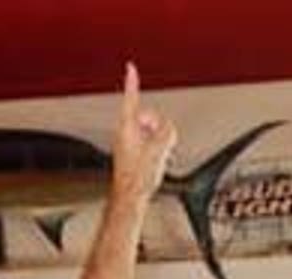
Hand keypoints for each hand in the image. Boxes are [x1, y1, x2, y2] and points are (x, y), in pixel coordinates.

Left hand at [111, 64, 176, 205]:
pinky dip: (156, 148)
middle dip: (157, 125)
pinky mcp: (132, 154)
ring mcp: (128, 143)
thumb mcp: (159, 149)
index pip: (131, 98)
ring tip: (156, 158)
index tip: (130, 67)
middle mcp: (124, 133)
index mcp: (127, 127)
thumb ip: (166, 132)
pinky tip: (155, 163)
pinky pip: (150, 143)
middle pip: (147, 116)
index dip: (132, 81)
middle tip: (158, 144)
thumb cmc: (137, 176)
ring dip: (158, 140)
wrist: (130, 197)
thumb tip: (167, 129)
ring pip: (151, 130)